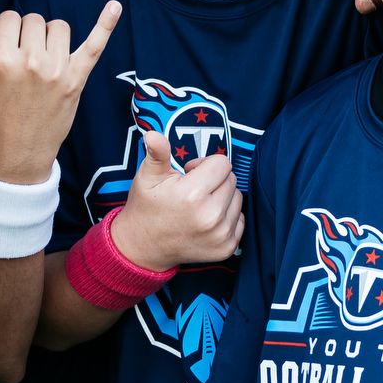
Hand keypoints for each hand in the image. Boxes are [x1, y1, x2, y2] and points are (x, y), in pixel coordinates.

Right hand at [0, 2, 117, 185]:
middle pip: (33, 20)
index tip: (3, 59)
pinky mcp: (77, 78)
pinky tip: (116, 6)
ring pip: (58, 27)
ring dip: (50, 38)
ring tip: (40, 63)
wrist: (16, 156)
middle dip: (26, 36)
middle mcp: (31, 61)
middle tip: (20, 67)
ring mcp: (57, 70)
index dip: (5, 35)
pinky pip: (95, 44)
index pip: (9, 19)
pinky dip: (106, 24)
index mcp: (0, 59)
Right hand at [111, 129, 241, 269]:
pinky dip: (227, 216)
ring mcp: (220, 235)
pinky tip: (206, 220)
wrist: (143, 248)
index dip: (204, 164)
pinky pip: (240, 219)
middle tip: (193, 190)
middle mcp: (210, 216)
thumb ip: (157, 153)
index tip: (189, 173)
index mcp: (192, 195)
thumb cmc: (146, 207)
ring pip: (237, 198)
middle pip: (231, 179)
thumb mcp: (147, 177)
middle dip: (214, 180)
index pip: (222, 163)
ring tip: (199, 205)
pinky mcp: (226, 248)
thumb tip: (153, 134)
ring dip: (222, 197)